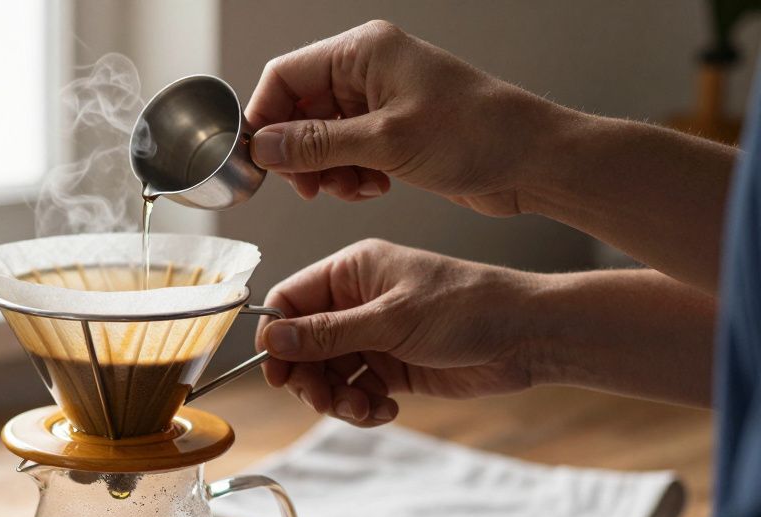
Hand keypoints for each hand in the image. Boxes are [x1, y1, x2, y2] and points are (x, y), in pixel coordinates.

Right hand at [246, 20, 557, 215]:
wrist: (531, 161)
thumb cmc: (476, 134)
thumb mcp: (385, 142)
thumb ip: (316, 145)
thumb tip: (264, 147)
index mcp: (363, 52)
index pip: (285, 77)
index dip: (265, 118)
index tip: (260, 160)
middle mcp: (367, 71)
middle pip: (299, 111)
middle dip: (300, 154)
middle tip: (310, 187)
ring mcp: (380, 102)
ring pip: (321, 139)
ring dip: (327, 171)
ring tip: (352, 189)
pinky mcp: (392, 131)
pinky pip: (347, 154)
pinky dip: (350, 176)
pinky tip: (374, 188)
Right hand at [257, 239, 540, 425]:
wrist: (527, 336)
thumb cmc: (467, 308)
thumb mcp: (391, 319)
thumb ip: (328, 333)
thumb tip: (274, 341)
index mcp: (351, 271)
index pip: (290, 300)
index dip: (277, 338)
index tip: (277, 372)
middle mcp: (356, 302)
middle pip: (303, 345)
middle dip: (310, 378)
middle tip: (324, 401)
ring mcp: (373, 336)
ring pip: (327, 374)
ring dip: (337, 399)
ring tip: (363, 410)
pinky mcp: (391, 367)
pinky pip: (356, 391)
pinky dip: (362, 407)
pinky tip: (385, 410)